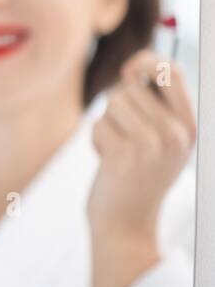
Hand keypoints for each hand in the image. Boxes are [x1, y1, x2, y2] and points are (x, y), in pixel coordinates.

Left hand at [86, 48, 194, 286]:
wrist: (126, 225)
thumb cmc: (136, 177)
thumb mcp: (160, 140)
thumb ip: (153, 105)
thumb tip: (135, 63)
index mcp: (190, 126)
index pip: (172, 71)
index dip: (147, 61)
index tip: (131, 70)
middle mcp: (177, 133)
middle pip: (131, 85)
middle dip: (117, 104)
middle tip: (122, 132)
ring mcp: (153, 144)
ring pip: (112, 103)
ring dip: (106, 124)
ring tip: (117, 150)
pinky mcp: (126, 155)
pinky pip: (98, 125)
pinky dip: (95, 141)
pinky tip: (108, 163)